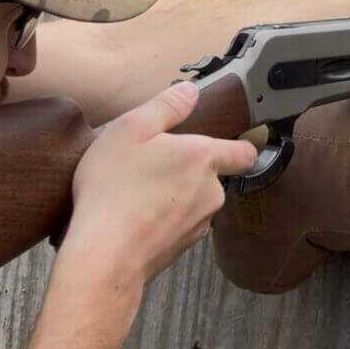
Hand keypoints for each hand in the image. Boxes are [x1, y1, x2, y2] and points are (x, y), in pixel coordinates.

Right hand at [62, 81, 256, 283]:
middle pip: (211, 175)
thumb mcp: (131, 130)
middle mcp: (211, 192)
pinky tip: (133, 217)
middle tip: (150, 164)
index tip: (228, 142)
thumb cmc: (114, 189)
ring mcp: (198, 223)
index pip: (244, 152)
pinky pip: (178, 224)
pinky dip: (162, 219)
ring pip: (194, 201)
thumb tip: (190, 92)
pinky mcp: (181, 248)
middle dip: (186, 168)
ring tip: (135, 192)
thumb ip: (166, 107)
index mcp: (203, 158)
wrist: (105, 257)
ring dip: (173, 195)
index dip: (240, 145)